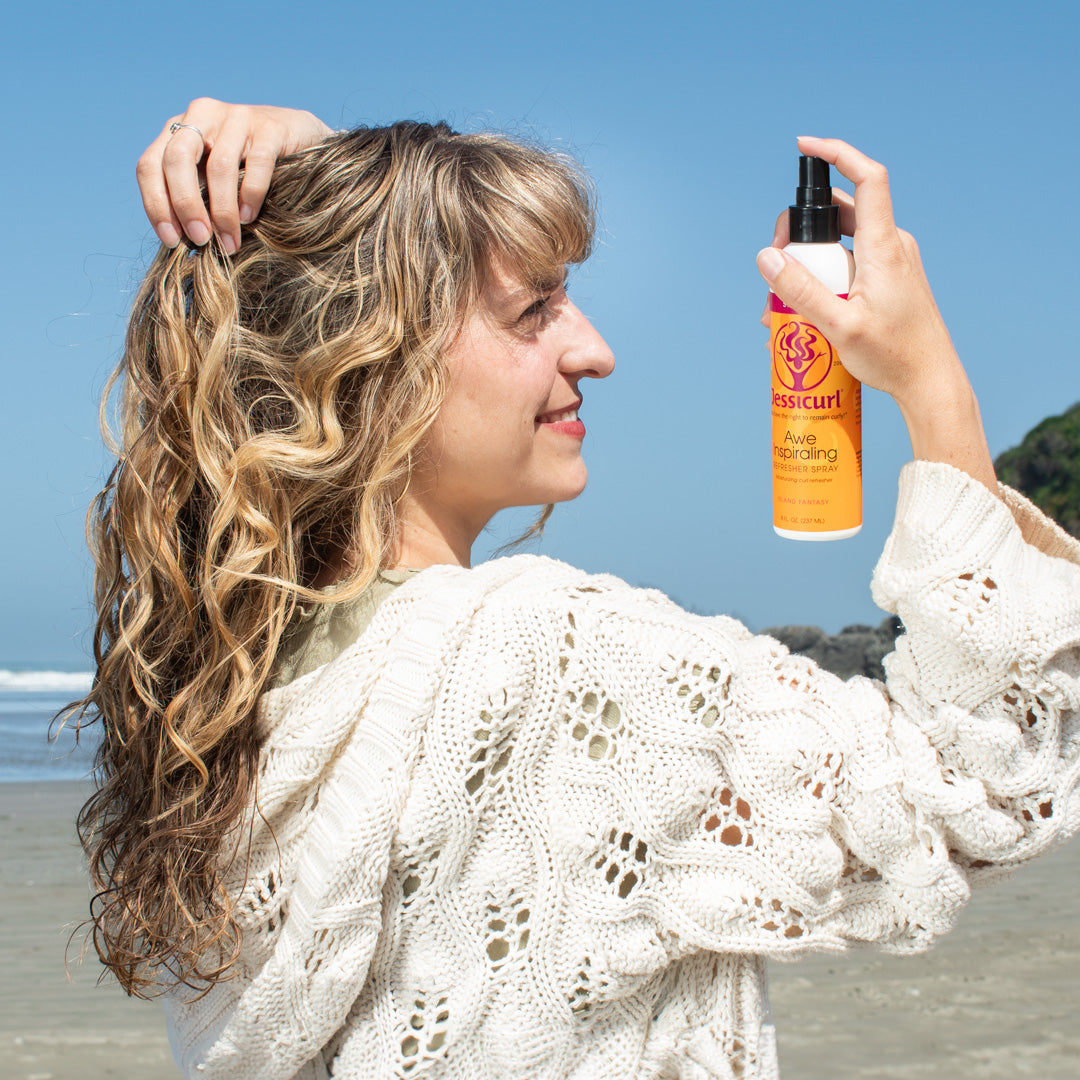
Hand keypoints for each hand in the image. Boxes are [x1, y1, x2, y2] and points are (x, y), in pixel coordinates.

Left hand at [137, 99, 333, 252]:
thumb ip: (195, 198)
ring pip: (219, 167)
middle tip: (200, 240)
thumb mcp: (213, 179)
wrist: (301, 138)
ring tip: (230, 242)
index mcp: (178, 130)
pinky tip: (250, 217)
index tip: (171, 242)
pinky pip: (257, 164)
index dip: (155, 205)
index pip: (150, 165)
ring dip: (223, 212)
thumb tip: (180, 243)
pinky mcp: (270, 126)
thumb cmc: (250, 169)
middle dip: (185, 205)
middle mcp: (201, 116)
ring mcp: (236, 117)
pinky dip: (251, 195)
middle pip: (177, 159)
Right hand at [756, 136, 996, 491]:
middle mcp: (892, 245)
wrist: (930, 381)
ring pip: (842, 241)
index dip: (837, 153)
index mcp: (884, 246)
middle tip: (777, 261)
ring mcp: (893, 262)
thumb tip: (766, 256)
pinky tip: (809, 306)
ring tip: (786, 294)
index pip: (867, 178)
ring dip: (811, 257)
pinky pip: (851, 263)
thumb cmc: (893, 356)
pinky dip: (826, 274)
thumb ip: (800, 290)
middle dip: (803, 228)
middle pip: (840, 213)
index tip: (805, 147)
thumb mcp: (839, 325)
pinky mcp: (890, 280)